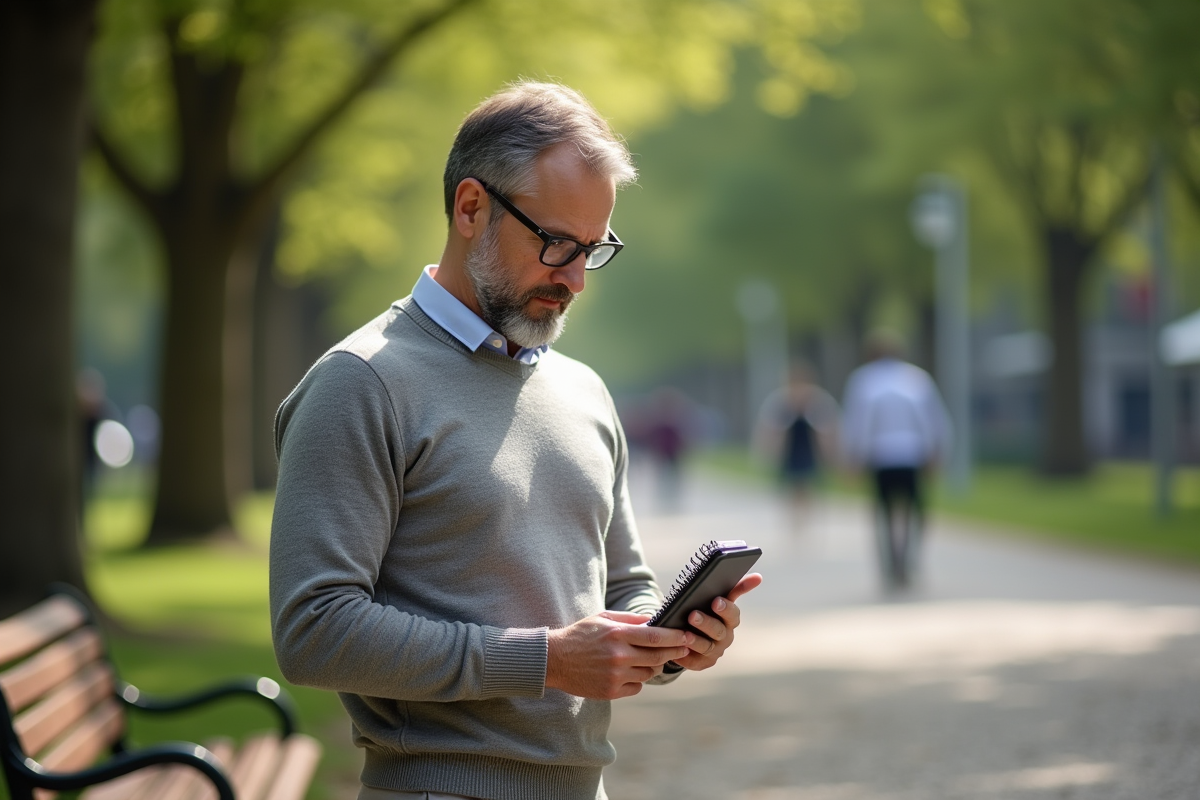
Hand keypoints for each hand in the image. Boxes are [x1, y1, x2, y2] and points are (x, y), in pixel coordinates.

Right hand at [546, 611, 692, 698]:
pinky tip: (629, 671)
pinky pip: (637, 687)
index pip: (656, 636)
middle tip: (683, 648)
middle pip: (658, 657)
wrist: (554, 659)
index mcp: (617, 635)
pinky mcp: (611, 691)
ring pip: (649, 673)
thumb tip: (656, 618)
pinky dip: (638, 679)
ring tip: (647, 658)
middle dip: (674, 652)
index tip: (687, 636)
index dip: (675, 637)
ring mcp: (615, 676)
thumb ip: (630, 619)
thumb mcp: (603, 618)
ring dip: (653, 666)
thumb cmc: (581, 635)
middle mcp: (619, 656)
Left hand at [670, 573, 762, 671]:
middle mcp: (726, 636)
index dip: (725, 608)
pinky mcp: (703, 663)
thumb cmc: (705, 609)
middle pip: (718, 630)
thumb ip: (735, 588)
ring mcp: (715, 651)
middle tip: (692, 615)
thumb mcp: (716, 597)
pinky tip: (678, 650)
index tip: (716, 601)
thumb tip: (758, 577)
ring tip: (685, 634)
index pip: (732, 614)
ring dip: (696, 640)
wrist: (692, 632)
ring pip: (706, 647)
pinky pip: (694, 661)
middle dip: (706, 623)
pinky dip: (686, 657)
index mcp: (730, 619)